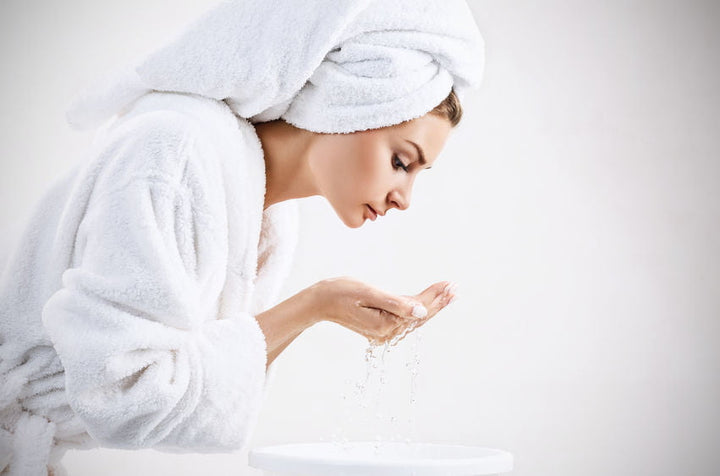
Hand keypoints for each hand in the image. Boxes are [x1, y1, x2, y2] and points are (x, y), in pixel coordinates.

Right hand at [310, 276, 457, 344]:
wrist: (319, 302)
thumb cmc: (340, 292)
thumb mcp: (369, 293)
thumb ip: (396, 303)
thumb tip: (421, 312)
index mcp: (386, 324)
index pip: (418, 309)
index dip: (435, 297)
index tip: (449, 285)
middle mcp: (386, 332)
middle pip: (419, 316)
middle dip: (438, 301)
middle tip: (454, 288)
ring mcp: (383, 332)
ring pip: (414, 318)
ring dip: (431, 305)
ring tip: (447, 293)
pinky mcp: (379, 328)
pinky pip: (404, 319)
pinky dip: (417, 309)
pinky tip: (427, 303)